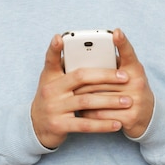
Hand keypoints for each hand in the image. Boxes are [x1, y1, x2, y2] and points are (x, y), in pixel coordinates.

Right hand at [30, 34, 131, 148]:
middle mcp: (50, 90)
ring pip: (86, 101)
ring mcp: (54, 108)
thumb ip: (66, 68)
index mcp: (50, 76)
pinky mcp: (59, 125)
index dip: (54, 48)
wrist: (36, 127)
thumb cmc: (52, 98)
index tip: (59, 37)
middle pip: (80, 77)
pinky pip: (84, 124)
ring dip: (109, 101)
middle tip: (126, 77)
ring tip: (128, 101)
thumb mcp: (53, 81)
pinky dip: (102, 125)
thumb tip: (86, 52)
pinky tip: (117, 124)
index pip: (51, 59)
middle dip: (106, 76)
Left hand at [76, 29, 154, 138]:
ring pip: (100, 97)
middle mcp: (138, 82)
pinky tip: (81, 111)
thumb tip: (84, 57)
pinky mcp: (130, 117)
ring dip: (83, 97)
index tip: (116, 32)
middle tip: (68, 80)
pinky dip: (89, 113)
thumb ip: (111, 64)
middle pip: (104, 77)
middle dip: (84, 80)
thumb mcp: (126, 73)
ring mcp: (136, 100)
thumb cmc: (129, 88)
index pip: (129, 52)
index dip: (122, 42)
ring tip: (71, 96)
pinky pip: (102, 114)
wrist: (148, 116)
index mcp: (135, 68)